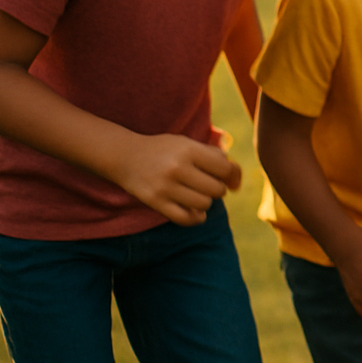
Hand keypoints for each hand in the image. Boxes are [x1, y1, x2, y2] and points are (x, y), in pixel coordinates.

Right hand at [115, 133, 241, 226]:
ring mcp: (165, 186)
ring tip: (199, 195)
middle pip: (217, 189)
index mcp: (189, 149)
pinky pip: (185, 219)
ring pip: (204, 204)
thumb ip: (215, 156)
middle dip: (218, 189)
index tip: (229, 179)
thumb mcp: (188, 144)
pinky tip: (196, 212)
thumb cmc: (165, 150)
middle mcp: (177, 168)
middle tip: (209, 185)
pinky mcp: (155, 202)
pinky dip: (196, 218)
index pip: (225, 168)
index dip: (232, 176)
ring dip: (206, 202)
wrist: (125, 156)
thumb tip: (237, 181)